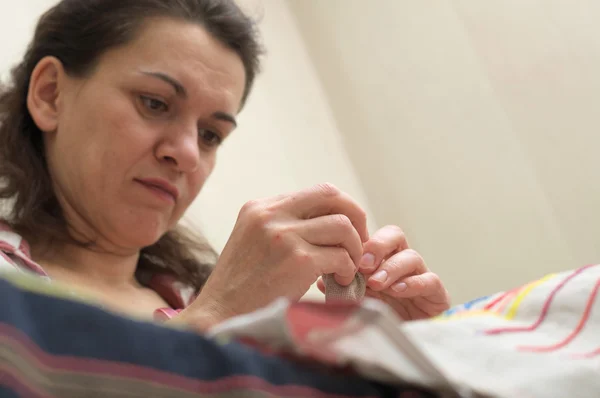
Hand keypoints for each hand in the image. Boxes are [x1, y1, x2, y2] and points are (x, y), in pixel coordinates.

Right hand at [180, 183, 368, 329]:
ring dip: (353, 249)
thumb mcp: (254, 242)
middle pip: (332, 196)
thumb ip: (283, 226)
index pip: (316, 193)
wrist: (220, 316)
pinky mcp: (297, 260)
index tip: (348, 232)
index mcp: (261, 207)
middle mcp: (271, 214)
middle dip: (356, 217)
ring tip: (347, 269)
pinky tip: (340, 281)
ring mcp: (284, 235)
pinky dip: (348, 269)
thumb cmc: (241, 287)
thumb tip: (326, 222)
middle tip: (359, 243)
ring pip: (342, 227)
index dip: (340, 210)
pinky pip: (341, 257)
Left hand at [317, 225, 449, 319]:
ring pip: (412, 257)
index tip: (346, 255)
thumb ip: (343, 289)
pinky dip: (413, 283)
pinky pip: (430, 280)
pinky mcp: (437, 294)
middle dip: (378, 245)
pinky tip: (398, 291)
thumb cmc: (381, 318)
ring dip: (391, 268)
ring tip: (376, 283)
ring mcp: (420, 275)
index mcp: (381, 260)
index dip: (362, 240)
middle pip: (395, 235)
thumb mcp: (358, 301)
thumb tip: (321, 280)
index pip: (374, 235)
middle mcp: (401, 262)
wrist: (406, 345)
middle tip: (364, 264)